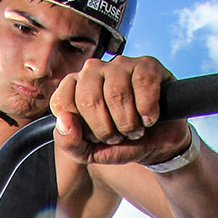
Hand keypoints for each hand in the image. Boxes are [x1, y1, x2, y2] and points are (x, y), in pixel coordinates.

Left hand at [50, 55, 190, 167]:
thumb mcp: (89, 152)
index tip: (95, 137)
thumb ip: (69, 142)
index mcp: (74, 88)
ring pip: (116, 93)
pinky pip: (143, 85)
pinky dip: (147, 111)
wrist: (155, 144)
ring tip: (134, 129)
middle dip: (105, 130)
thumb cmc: (119, 143)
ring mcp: (120, 65)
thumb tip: (64, 120)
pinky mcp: (147, 65)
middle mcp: (93, 70)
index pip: (62, 102)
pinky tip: (149, 118)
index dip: (82, 129)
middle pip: (89, 99)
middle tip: (117, 136)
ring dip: (128, 123)